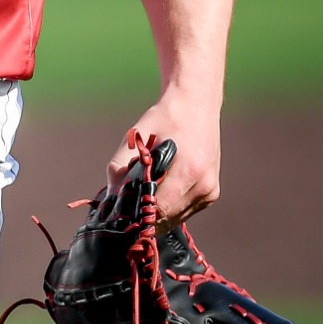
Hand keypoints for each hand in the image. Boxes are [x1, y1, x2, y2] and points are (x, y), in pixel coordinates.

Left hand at [108, 93, 220, 226]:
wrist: (196, 105)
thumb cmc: (165, 118)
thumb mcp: (136, 136)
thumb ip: (119, 166)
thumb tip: (109, 195)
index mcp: (189, 171)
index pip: (158, 208)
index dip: (136, 214)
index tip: (119, 214)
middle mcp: (204, 185)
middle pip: (167, 218)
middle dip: (143, 216)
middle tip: (123, 209)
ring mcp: (211, 191)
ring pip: (176, 218)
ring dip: (156, 214)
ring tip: (139, 199)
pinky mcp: (212, 193)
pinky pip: (185, 210)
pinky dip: (169, 207)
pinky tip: (156, 194)